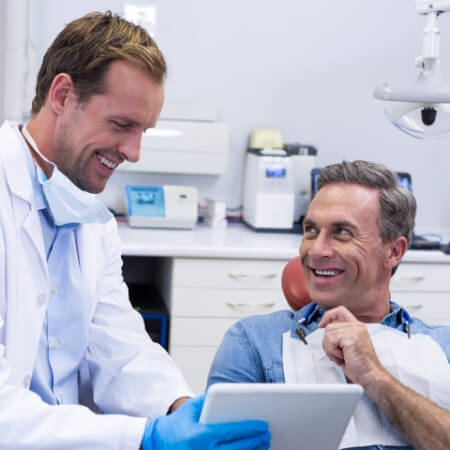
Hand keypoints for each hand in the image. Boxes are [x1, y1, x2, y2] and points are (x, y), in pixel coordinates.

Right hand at [141, 395, 270, 449]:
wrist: (157, 444)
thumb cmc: (176, 424)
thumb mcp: (191, 407)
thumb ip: (210, 400)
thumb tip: (233, 395)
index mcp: (199, 436)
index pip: (230, 432)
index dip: (249, 429)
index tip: (263, 425)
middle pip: (237, 449)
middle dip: (256, 442)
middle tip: (267, 434)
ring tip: (263, 445)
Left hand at [318, 306, 385, 387]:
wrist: (371, 376)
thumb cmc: (360, 365)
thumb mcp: (348, 345)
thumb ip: (340, 334)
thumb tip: (325, 329)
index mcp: (357, 327)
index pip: (340, 311)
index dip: (328, 316)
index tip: (321, 325)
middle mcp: (357, 326)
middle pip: (329, 326)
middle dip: (328, 343)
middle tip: (338, 354)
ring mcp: (355, 331)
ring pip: (328, 333)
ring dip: (330, 349)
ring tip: (342, 356)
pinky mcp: (351, 338)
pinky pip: (331, 340)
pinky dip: (332, 351)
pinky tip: (343, 357)